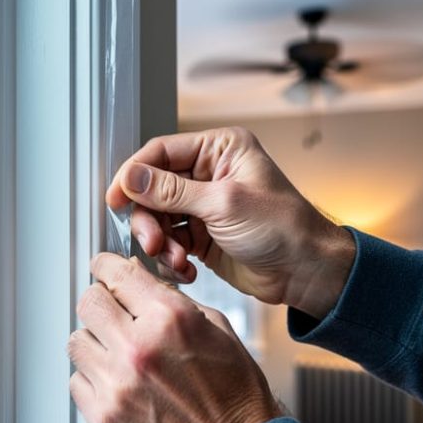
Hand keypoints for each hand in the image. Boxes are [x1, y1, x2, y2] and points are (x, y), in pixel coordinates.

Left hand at [69, 253, 280, 422]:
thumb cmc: (233, 393)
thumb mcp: (215, 329)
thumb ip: (171, 300)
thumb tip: (137, 279)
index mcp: (170, 318)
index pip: (116, 273)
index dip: (106, 266)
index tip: (103, 269)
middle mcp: (139, 346)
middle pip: (89, 302)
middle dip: (101, 303)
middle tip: (113, 314)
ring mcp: (117, 382)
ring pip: (77, 340)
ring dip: (95, 343)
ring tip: (118, 355)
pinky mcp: (104, 415)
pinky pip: (76, 380)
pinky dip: (92, 379)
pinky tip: (117, 383)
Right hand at [106, 127, 354, 318]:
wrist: (306, 272)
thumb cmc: (285, 229)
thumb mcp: (224, 204)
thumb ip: (172, 191)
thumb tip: (132, 178)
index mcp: (219, 150)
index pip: (161, 153)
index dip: (134, 175)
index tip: (115, 198)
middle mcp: (208, 173)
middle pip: (152, 189)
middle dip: (149, 218)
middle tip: (152, 240)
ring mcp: (203, 205)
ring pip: (157, 218)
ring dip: (159, 242)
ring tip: (174, 258)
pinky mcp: (200, 235)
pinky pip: (168, 241)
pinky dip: (170, 257)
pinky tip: (185, 268)